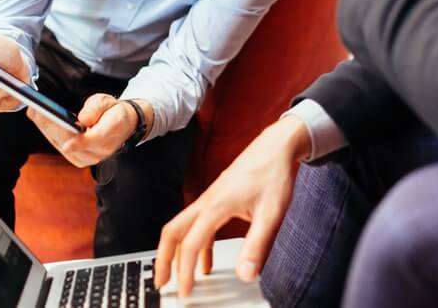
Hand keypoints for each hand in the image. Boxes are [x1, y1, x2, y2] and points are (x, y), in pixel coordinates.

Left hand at [27, 95, 152, 167]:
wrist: (122, 126)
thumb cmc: (114, 112)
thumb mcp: (109, 102)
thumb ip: (96, 108)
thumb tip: (83, 118)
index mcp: (111, 133)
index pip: (94, 140)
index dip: (80, 142)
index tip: (67, 143)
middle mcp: (99, 151)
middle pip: (71, 142)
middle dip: (51, 126)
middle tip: (36, 110)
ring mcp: (88, 158)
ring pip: (62, 145)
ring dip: (46, 129)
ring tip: (35, 112)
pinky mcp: (78, 159)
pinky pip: (60, 146)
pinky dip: (49, 133)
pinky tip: (41, 121)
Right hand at [155, 116, 311, 296]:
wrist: (276, 147)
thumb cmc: (273, 174)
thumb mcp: (271, 214)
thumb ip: (257, 246)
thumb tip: (246, 274)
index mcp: (216, 206)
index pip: (190, 244)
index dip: (184, 271)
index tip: (186, 291)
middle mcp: (207, 201)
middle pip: (172, 232)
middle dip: (163, 259)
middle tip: (161, 282)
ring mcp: (210, 198)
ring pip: (182, 227)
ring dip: (176, 252)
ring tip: (178, 275)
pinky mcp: (217, 198)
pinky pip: (198, 224)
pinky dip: (197, 245)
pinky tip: (206, 262)